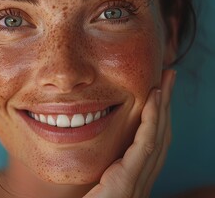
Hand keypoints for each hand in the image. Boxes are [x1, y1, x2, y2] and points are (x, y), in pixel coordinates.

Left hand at [84, 69, 175, 197]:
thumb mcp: (94, 183)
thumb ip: (102, 169)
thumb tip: (91, 142)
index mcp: (132, 179)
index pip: (150, 142)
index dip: (157, 116)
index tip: (157, 91)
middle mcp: (140, 180)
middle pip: (159, 136)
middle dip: (166, 105)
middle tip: (168, 76)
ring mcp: (136, 183)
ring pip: (156, 138)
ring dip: (163, 107)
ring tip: (165, 82)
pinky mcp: (126, 184)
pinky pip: (144, 148)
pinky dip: (151, 123)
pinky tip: (153, 102)